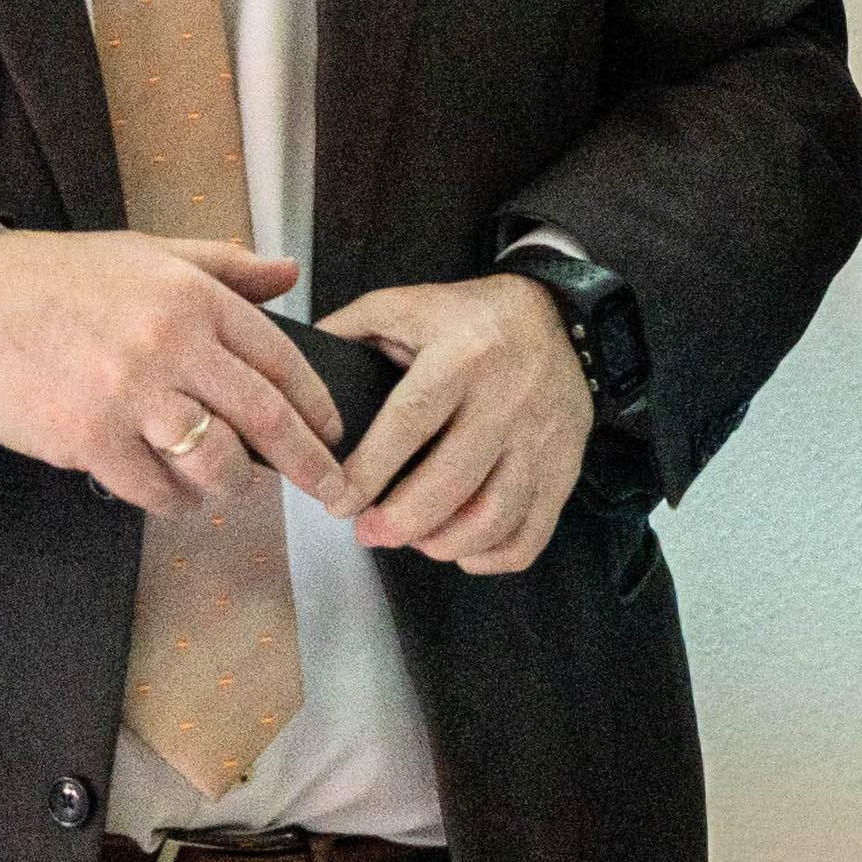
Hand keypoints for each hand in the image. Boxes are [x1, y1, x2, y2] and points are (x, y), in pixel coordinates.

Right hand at [0, 227, 350, 520]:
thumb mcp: (146, 253)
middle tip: (332, 489)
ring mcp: (130, 396)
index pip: (278, 358)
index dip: (316, 404)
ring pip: (215, 462)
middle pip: (264, 417)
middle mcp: (169, 345)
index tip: (333, 433)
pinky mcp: (90, 439)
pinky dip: (174, 500)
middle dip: (308, 462)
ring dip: (232, 484)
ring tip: (228, 483)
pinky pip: (154, 489)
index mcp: (191, 297)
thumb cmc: (59, 279)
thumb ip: (222, 266)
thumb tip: (287, 271)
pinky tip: (173, 493)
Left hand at [314, 272, 595, 575]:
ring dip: (444, 543)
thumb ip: (350, 332)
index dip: (369, 470)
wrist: (560, 318)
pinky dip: (494, 556)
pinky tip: (462, 551)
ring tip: (412, 540)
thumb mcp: (407, 305)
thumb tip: (296, 376)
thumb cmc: (469, 318)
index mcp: (460, 356)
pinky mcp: (565, 468)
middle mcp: (505, 400)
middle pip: (452, 480)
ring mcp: (539, 439)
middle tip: (367, 533)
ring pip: (494, 515)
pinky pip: (532, 532)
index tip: (337, 501)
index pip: (410, 422)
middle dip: (401, 521)